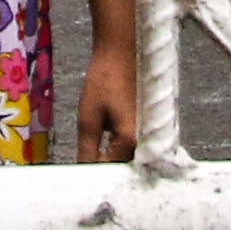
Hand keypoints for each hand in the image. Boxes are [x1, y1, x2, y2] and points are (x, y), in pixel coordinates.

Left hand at [76, 35, 141, 166]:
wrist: (124, 51)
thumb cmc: (105, 80)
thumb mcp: (88, 118)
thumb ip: (87, 150)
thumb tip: (83, 173)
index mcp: (131, 141)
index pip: (111, 171)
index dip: (94, 176)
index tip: (78, 178)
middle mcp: (147, 142)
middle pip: (125, 168)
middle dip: (107, 171)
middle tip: (85, 171)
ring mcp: (152, 134)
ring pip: (132, 159)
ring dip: (115, 161)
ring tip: (95, 159)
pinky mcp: (152, 127)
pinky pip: (138, 148)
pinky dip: (123, 150)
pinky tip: (108, 146)